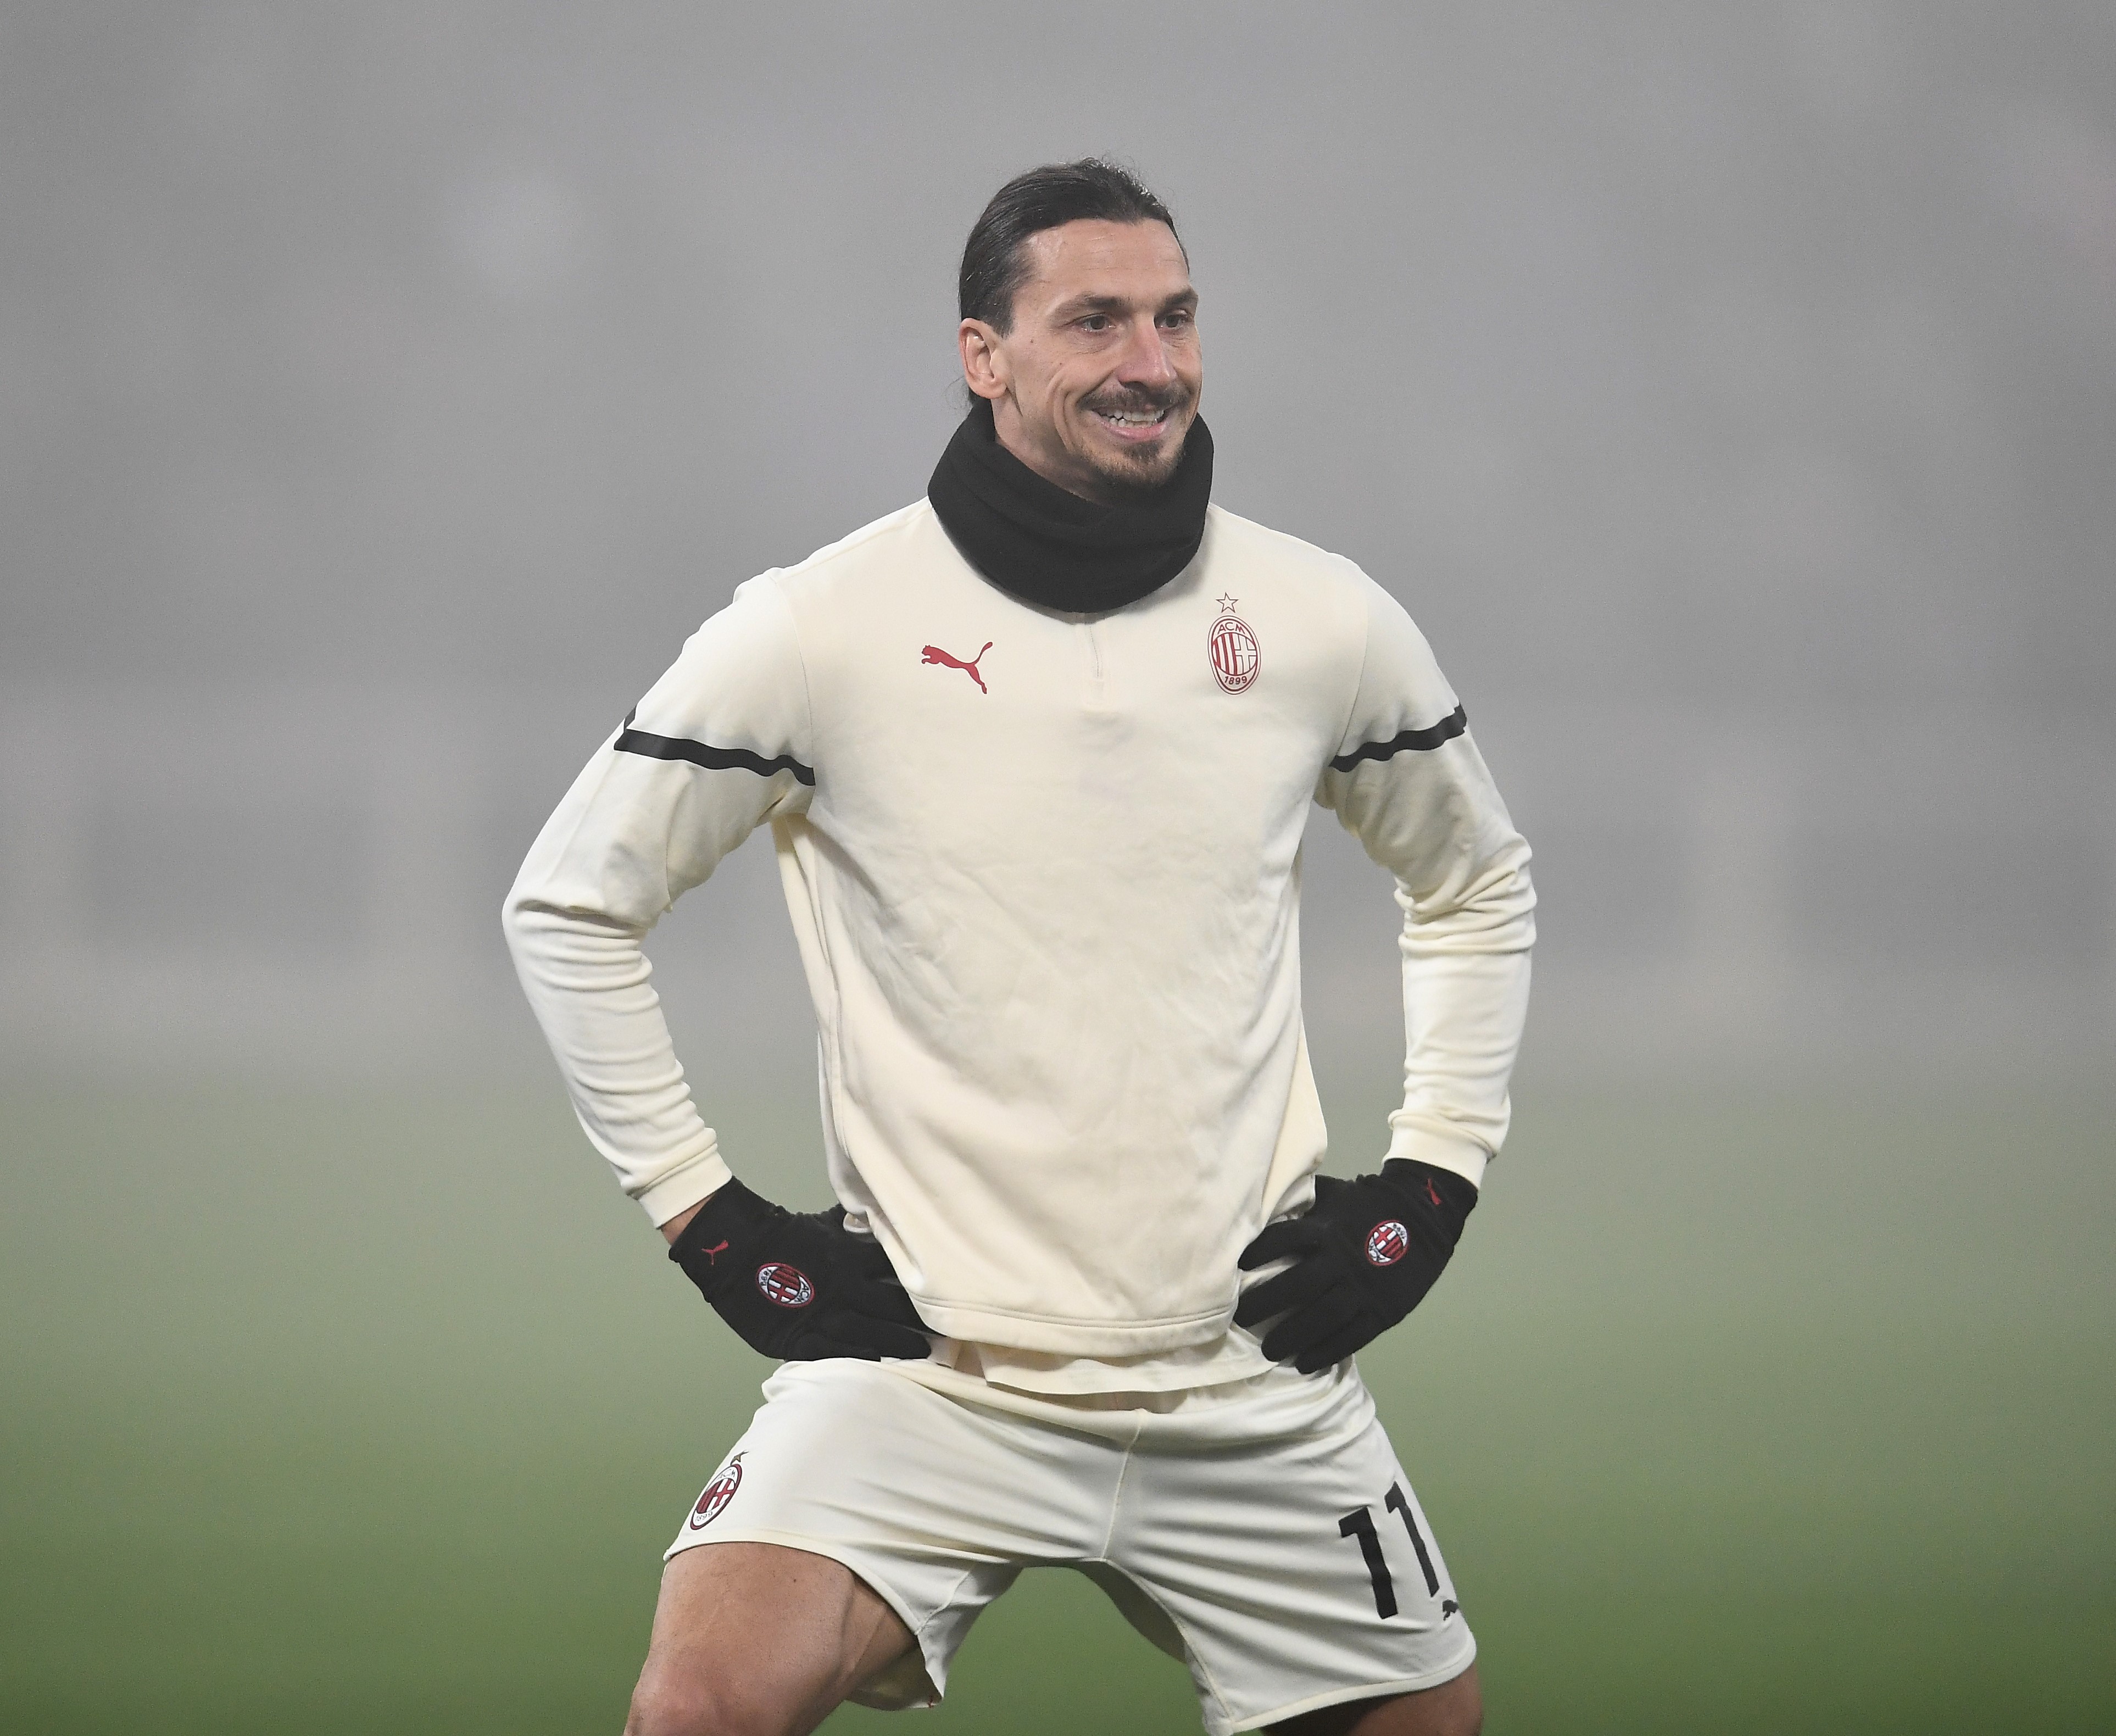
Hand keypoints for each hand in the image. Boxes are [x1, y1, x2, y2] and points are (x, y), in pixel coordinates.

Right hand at [668, 1180, 931, 1361]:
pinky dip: (860, 1358)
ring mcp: (824, 1316)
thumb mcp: (821, 1223)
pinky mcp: (801, 1338)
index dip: (922, 1279)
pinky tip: (880, 1364)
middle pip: (893, 1305)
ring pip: (872, 1334)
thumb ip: (852, 1226)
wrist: (732, 1251)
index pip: (898, 1269)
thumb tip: (877, 1214)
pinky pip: (837, 1353)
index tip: (946, 1286)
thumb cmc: (779, 1234)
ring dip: (900, 1343)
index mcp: (850, 1257)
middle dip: (920, 1317)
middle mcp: (844, 1288)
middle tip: (949, 1329)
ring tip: (925, 1352)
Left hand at [1234, 1161, 1476, 1373]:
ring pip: (1322, 1318)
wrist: (1425, 1215)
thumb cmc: (1371, 1202)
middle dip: (1265, 1304)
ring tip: (1268, 1351)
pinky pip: (1351, 1337)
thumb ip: (1303, 1202)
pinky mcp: (1383, 1310)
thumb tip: (1264, 1202)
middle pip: (1297, 1287)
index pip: (1284, 1240)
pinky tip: (1304, 1364)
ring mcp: (1363, 1289)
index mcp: (1327, 1230)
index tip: (1238, 1267)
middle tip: (1239, 1319)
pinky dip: (1327, 1352)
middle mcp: (1342, 1260)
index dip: (1259, 1253)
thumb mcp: (1336, 1195)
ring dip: (1292, 1337)